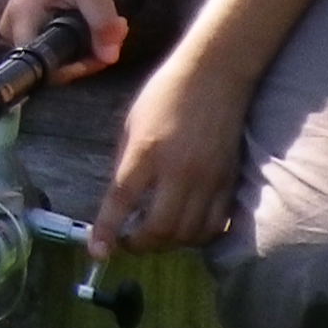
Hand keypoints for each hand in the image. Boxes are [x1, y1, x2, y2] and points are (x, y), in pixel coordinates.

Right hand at [0, 0, 124, 73]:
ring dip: (89, 47)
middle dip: (89, 55)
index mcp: (22, 23)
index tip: (104, 52)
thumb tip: (110, 57)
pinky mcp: (34, 27)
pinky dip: (83, 39)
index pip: (47, 69)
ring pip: (60, 56)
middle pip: (55, 64)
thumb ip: (101, 21)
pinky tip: (99, 23)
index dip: (78, 68)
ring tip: (112, 24)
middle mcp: (15, 31)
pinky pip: (60, 46)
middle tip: (116, 31)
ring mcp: (23, 30)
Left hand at [93, 52, 250, 258]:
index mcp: (146, 152)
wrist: (215, 75)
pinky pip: (215, 225)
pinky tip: (185, 230)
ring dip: (168, 244)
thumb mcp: (131, 124)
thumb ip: (125, 164)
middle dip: (139, 245)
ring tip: (155, 236)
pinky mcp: (229, 181)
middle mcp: (179, 170)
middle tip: (128, 241)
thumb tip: (120, 202)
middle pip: (159, 228)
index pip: (122, 201)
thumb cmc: (166, 94)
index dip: (107, 232)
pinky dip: (197, 236)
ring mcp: (208, 178)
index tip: (97, 252)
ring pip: (188, 234)